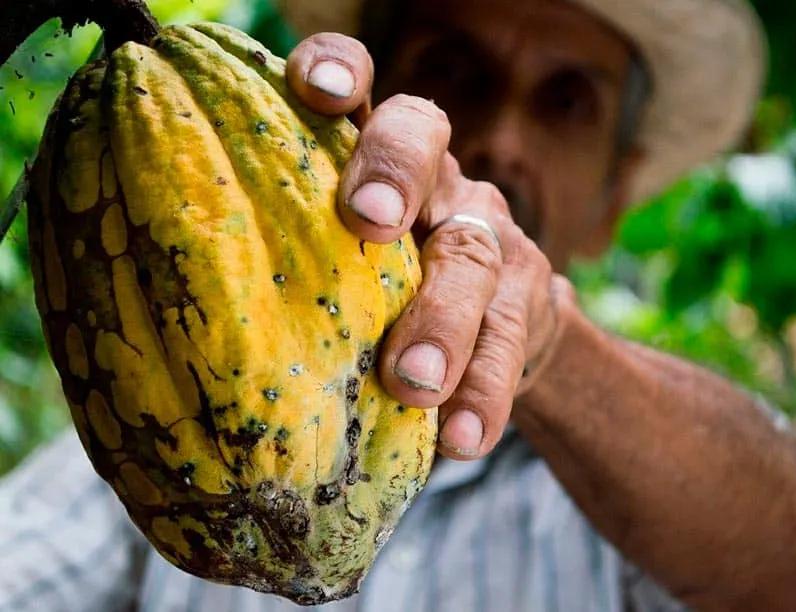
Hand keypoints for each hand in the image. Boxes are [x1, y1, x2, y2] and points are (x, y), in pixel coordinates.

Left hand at [287, 34, 569, 459]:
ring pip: (472, 256)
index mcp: (374, 158)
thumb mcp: (340, 264)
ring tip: (413, 383)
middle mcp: (436, 179)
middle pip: (424, 140)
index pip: (360, 88)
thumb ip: (290, 262)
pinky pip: (509, 344)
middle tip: (366, 221)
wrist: (498, 334)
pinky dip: (484, 393)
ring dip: (442, 319)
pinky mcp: (528, 301)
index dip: (340, 70)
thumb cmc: (383, 297)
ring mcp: (489, 235)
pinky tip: (463, 439)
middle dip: (395, 173)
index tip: (314, 90)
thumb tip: (174, 323)